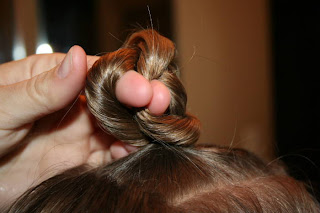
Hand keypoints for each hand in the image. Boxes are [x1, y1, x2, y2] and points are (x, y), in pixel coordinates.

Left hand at [0, 46, 170, 204]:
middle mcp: (75, 104)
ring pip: (123, 124)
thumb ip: (42, 88)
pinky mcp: (84, 160)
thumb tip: (80, 59)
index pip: (99, 70)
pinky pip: (114, 153)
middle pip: (118, 96)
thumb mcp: (1, 105)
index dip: (123, 76)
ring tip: (158, 127)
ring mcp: (82, 132)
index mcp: (55, 77)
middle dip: (143, 97)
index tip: (140, 87)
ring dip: (142, 124)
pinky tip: (137, 149)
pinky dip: (130, 151)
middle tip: (160, 101)